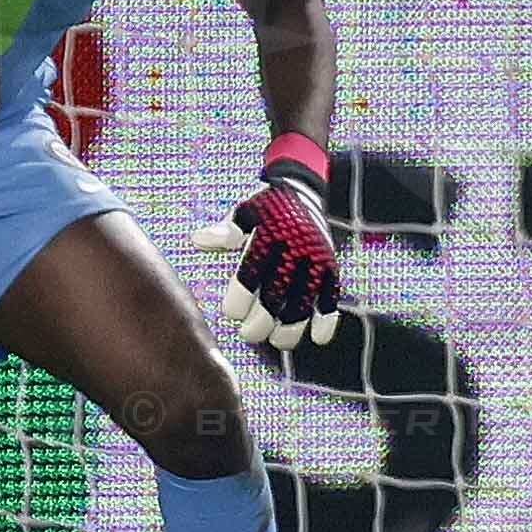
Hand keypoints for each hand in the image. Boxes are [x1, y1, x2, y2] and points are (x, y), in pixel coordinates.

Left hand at [202, 170, 342, 349]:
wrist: (306, 190)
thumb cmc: (268, 208)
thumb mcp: (244, 212)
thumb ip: (225, 230)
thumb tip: (198, 240)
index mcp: (268, 237)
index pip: (250, 277)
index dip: (239, 302)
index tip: (232, 312)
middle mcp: (293, 250)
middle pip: (275, 298)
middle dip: (260, 323)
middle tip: (249, 333)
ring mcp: (315, 261)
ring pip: (304, 305)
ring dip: (290, 329)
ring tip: (277, 340)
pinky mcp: (331, 269)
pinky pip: (332, 299)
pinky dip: (327, 321)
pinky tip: (317, 338)